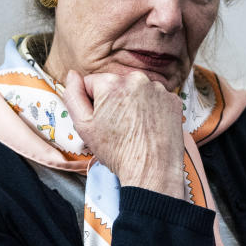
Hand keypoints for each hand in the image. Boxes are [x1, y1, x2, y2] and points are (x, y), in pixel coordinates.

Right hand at [61, 70, 185, 197]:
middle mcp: (137, 79)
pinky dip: (151, 109)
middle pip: (115, 85)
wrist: (152, 170)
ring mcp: (158, 89)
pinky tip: (148, 126)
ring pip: (136, 91)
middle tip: (117, 126)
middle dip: (113, 101)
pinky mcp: (173, 100)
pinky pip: (155, 98)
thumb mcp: (84, 126)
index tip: (101, 120)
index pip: (91, 83)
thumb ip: (73, 95)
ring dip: (133, 104)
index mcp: (112, 82)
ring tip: (134, 128)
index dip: (92, 103)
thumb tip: (72, 75)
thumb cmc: (117, 151)